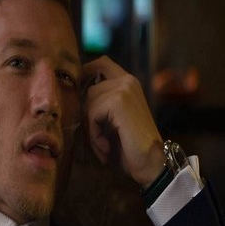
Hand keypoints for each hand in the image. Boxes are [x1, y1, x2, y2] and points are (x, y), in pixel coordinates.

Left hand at [83, 55, 163, 187]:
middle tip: (97, 140)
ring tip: (103, 146)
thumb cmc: (131, 147)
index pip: (102, 63)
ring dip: (91, 130)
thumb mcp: (114, 121)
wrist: (150, 162)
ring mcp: (124, 89)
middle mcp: (127, 80)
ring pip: (88, 104)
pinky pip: (92, 115)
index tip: (77, 90)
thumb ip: (101, 105)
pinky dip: (94, 135)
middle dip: (88, 117)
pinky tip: (106, 147)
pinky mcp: (118, 101)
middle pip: (89, 90)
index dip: (86, 71)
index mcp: (129, 83)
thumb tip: (74, 98)